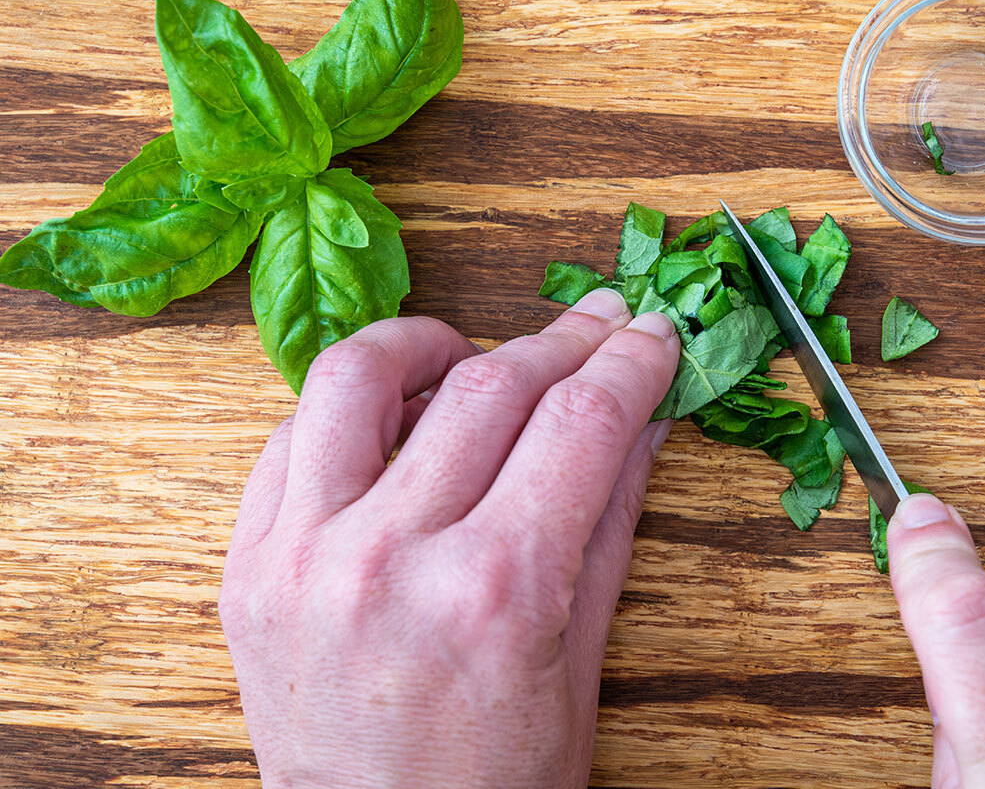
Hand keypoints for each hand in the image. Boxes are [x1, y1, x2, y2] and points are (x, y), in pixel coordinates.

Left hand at [219, 288, 679, 788]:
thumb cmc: (492, 786)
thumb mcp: (579, 657)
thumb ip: (611, 518)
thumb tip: (645, 421)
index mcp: (495, 592)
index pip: (580, 423)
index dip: (630, 364)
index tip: (652, 335)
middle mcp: (391, 559)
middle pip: (492, 386)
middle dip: (564, 341)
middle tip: (598, 324)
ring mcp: (304, 557)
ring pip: (361, 376)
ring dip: (430, 341)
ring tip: (471, 351)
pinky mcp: (248, 566)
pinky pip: (290, 439)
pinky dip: (349, 408)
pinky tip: (395, 415)